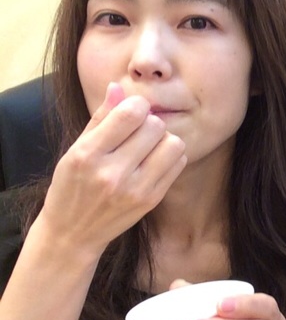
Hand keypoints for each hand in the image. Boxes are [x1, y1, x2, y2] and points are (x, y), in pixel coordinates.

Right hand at [36, 82, 186, 255]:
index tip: (131, 111)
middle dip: (149, 122)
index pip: (131, 113)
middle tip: (138, 132)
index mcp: (88, 155)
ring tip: (148, 146)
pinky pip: (178, 163)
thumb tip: (118, 87)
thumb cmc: (72, 185)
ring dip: (164, 139)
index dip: (136, 105)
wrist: (72, 233)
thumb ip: (100, 117)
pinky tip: (154, 161)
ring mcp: (135, 189)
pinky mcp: (151, 200)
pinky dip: (170, 156)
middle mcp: (112, 173)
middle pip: (155, 126)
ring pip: (173, 144)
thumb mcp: (76, 149)